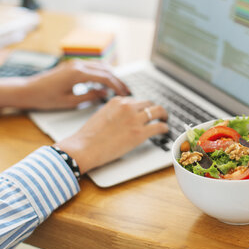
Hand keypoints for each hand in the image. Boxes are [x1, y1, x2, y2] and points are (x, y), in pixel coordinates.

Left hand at [0, 60, 130, 112]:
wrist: (27, 90)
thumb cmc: (45, 98)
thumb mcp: (69, 102)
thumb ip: (89, 96)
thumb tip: (104, 93)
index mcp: (78, 74)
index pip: (105, 77)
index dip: (117, 86)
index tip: (125, 95)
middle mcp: (78, 65)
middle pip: (106, 70)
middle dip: (118, 80)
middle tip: (127, 91)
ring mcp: (75, 63)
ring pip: (100, 66)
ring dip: (112, 75)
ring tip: (119, 87)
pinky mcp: (72, 66)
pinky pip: (93, 67)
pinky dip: (102, 73)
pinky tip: (106, 82)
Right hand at [54, 96, 168, 173]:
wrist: (84, 148)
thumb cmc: (88, 137)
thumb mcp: (101, 115)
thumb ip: (113, 112)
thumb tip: (123, 117)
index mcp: (116, 101)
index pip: (135, 100)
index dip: (141, 107)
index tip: (144, 112)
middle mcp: (127, 107)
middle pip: (148, 103)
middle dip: (154, 108)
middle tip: (158, 114)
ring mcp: (134, 119)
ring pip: (157, 111)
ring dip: (163, 115)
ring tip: (164, 119)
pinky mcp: (139, 133)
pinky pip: (159, 126)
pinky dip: (164, 127)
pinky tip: (165, 130)